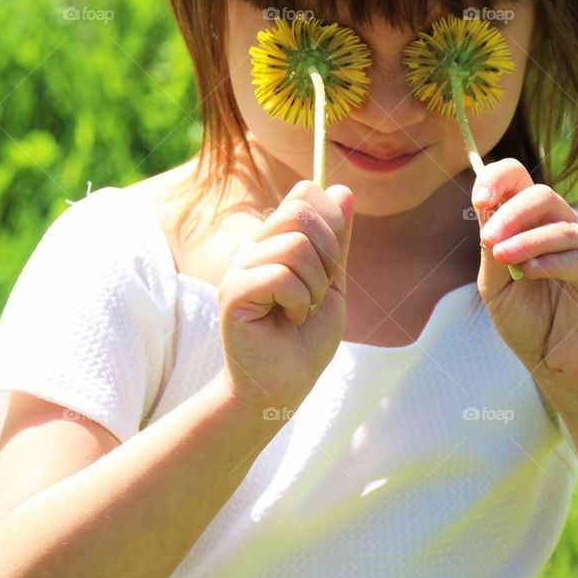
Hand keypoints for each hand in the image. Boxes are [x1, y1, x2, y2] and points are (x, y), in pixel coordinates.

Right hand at [217, 179, 353, 419]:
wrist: (282, 388)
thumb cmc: (305, 341)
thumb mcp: (333, 283)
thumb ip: (338, 239)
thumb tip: (343, 189)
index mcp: (276, 240)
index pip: (305, 193)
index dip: (332, 222)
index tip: (332, 263)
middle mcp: (254, 247)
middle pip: (301, 211)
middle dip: (328, 253)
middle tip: (317, 291)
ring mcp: (240, 268)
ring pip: (295, 245)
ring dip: (314, 286)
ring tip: (302, 310)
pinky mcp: (234, 293)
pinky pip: (280, 276)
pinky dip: (299, 301)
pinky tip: (289, 320)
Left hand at [473, 159, 577, 397]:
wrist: (557, 363)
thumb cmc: (527, 320)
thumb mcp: (497, 284)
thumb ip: (493, 247)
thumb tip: (485, 206)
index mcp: (534, 221)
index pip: (519, 180)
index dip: (499, 179)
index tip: (479, 199)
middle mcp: (563, 224)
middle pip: (541, 195)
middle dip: (511, 212)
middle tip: (488, 239)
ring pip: (561, 226)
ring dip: (527, 239)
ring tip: (503, 256)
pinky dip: (553, 262)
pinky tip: (531, 272)